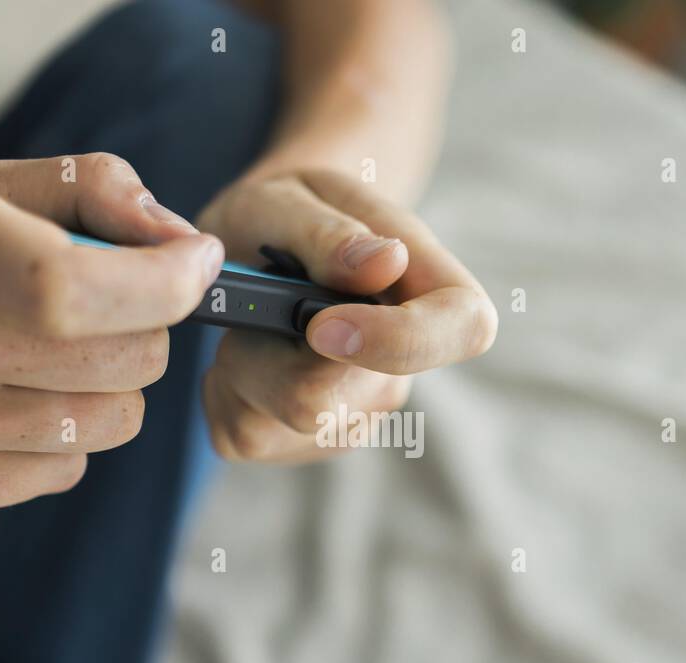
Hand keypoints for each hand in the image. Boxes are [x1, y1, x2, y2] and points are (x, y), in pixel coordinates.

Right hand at [0, 153, 224, 510]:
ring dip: (108, 382)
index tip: (194, 261)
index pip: (94, 293)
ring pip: (113, 423)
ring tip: (49, 352)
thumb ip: (85, 192)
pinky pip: (68, 469)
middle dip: (142, 323)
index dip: (173, 281)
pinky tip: (12, 397)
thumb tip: (177, 239)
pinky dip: (65, 433)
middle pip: (132, 362)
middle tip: (102, 302)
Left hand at [195, 168, 496, 461]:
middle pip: (322, 401)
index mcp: (430, 290)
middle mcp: (400, 369)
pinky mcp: (309, 441)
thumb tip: (387, 263)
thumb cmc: (284, 212)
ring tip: (249, 323)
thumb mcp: (289, 198)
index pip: (463, 329)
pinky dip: (222, 393)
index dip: (398, 341)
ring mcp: (358, 414)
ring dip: (239, 369)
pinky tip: (242, 353)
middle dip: (262, 352)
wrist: (259, 242)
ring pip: (273, 422)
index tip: (319, 326)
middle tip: (250, 301)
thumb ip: (330, 232)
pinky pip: (244, 436)